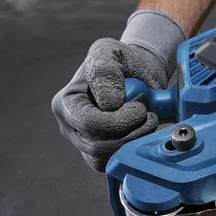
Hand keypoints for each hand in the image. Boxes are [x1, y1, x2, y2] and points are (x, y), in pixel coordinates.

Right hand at [52, 11, 185, 170]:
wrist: (137, 75)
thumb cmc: (121, 62)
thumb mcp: (110, 52)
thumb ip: (105, 71)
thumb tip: (109, 103)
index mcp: (66, 104)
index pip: (88, 124)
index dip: (119, 120)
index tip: (140, 107)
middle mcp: (70, 127)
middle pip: (97, 147)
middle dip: (131, 132)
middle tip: (149, 115)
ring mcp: (84, 144)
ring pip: (107, 159)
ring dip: (135, 142)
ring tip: (148, 121)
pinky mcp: (100, 156)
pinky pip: (115, 164)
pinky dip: (135, 151)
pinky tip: (144, 133)